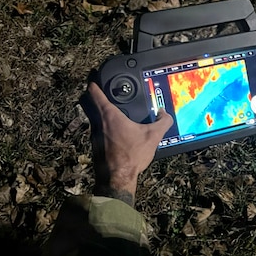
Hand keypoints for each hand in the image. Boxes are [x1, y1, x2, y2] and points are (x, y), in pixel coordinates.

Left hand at [80, 82, 172, 201]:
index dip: (94, 82)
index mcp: (110, 116)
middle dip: (95, 95)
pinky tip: (117, 132)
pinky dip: (105, 127)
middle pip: (90, 103)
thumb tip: (165, 114)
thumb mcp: (153, 137)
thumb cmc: (131, 156)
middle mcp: (98, 123)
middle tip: (104, 91)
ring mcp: (94, 134)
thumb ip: (162, 122)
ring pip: (94, 117)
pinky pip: (98, 130)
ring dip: (101, 113)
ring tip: (115, 112)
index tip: (95, 77)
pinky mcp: (96, 145)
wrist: (117, 178)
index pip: (95, 93)